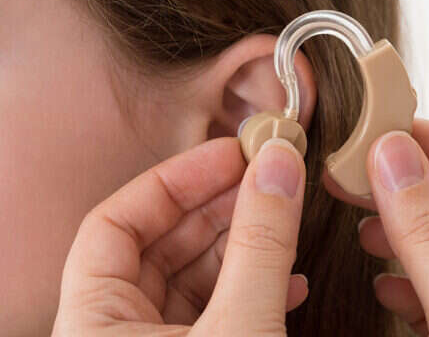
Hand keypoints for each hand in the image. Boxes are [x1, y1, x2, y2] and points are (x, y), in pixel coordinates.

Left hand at [52, 137, 306, 335]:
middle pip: (161, 244)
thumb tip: (280, 165)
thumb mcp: (240, 328)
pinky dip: (255, 289)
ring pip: (195, 278)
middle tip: (266, 175)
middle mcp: (119, 335)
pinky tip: (290, 279)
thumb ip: (260, 246)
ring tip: (282, 216)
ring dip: (245, 245)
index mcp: (94, 325)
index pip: (114, 224)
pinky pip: (219, 312)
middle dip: (220, 206)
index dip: (174, 181)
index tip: (229, 154)